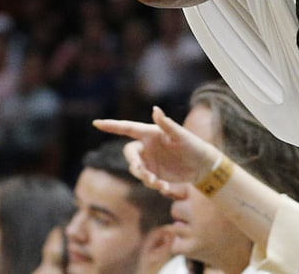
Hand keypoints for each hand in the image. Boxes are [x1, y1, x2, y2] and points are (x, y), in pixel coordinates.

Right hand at [93, 106, 218, 199]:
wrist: (202, 166)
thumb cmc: (193, 145)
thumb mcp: (181, 136)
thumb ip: (167, 124)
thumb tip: (155, 109)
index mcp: (151, 133)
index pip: (127, 128)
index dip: (111, 126)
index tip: (95, 123)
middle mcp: (147, 147)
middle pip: (130, 155)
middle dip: (135, 165)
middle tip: (146, 175)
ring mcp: (149, 161)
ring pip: (137, 171)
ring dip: (146, 179)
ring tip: (161, 185)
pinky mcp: (154, 174)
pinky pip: (147, 181)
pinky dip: (155, 185)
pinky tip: (166, 189)